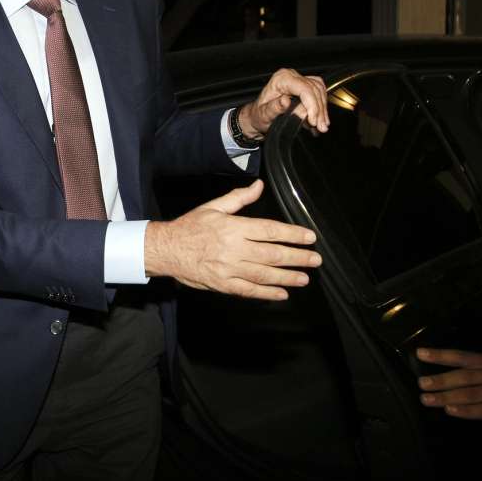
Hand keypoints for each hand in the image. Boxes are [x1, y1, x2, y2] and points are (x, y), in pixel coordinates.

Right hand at [144, 180, 320, 300]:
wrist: (166, 249)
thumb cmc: (190, 227)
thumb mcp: (213, 206)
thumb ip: (239, 198)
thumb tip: (259, 186)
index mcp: (233, 227)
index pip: (270, 230)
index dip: (292, 235)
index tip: (309, 238)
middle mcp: (233, 249)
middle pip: (272, 254)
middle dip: (297, 257)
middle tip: (315, 260)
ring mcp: (228, 268)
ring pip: (264, 274)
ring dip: (287, 277)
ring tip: (304, 278)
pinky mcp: (222, 284)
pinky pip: (248, 290)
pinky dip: (267, 293)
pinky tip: (282, 294)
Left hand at [238, 68, 328, 138]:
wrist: (258, 117)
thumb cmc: (259, 115)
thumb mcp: (264, 114)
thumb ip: (274, 108)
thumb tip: (285, 101)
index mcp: (281, 79)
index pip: (304, 88)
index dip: (312, 105)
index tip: (313, 120)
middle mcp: (291, 76)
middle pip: (314, 90)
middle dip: (319, 110)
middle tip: (320, 127)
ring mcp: (298, 80)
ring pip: (319, 91)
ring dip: (322, 110)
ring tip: (322, 126)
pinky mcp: (304, 86)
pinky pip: (319, 92)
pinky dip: (322, 106)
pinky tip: (321, 119)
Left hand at [416, 348, 481, 422]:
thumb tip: (470, 366)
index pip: (464, 356)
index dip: (441, 354)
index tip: (420, 353)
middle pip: (463, 376)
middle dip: (440, 379)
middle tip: (420, 384)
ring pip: (470, 393)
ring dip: (446, 397)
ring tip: (427, 400)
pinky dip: (468, 411)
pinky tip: (452, 411)